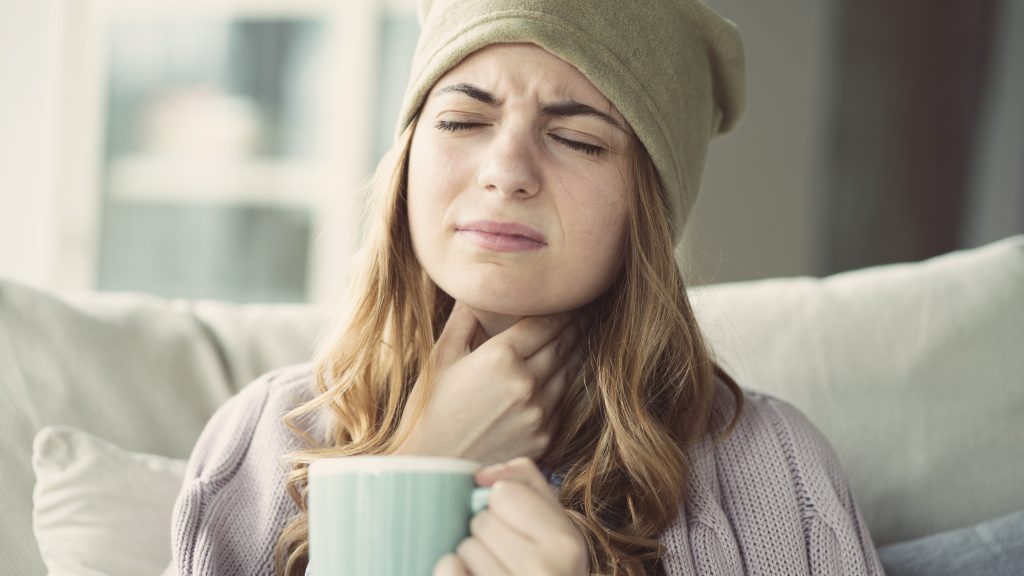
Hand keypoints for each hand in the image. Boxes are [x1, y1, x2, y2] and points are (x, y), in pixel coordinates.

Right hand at [393, 301, 585, 464]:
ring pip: (570, 371)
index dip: (563, 307)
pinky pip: (564, 401)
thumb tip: (478, 291)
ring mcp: (539, 412)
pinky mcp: (545, 437)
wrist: (433, 470)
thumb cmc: (429, 411)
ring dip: (578, 350)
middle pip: (565, 343)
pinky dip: (567, 382)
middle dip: (577, 323)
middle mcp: (527, 383)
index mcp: (501, 357)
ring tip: (584, 334)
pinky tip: (568, 370)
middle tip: (588, 308)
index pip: (547, 322)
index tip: (572, 296)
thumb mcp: (441, 358)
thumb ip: (464, 319)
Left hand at [433, 457, 588, 575]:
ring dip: (472, 557)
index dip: (503, 505)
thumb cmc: (548, 561)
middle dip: (487, 533)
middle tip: (506, 555)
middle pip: (482, 521)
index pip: (504, 493)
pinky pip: (449, 569)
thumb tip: (481, 476)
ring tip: (497, 571)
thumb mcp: (553, 517)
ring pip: (465, 548)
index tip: (517, 527)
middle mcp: (546, 572)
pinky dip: (452, 571)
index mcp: (566, 544)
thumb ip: (524, 479)